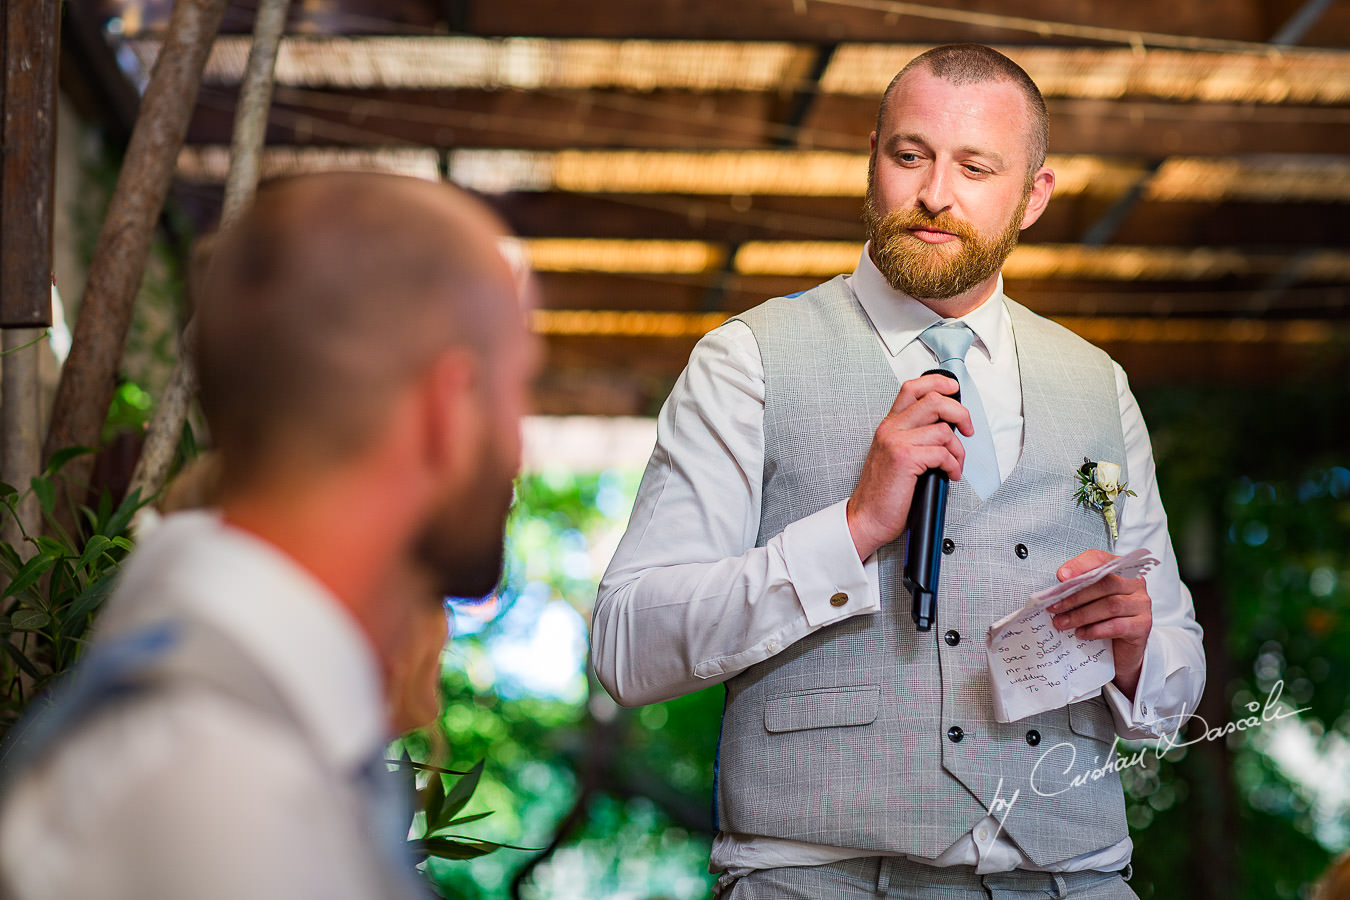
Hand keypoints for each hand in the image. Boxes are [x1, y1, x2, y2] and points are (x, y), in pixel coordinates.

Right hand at [846, 372, 969, 560]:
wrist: (867, 518)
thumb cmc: (883, 493)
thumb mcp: (895, 457)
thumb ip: (914, 438)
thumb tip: (947, 430)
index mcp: (890, 426)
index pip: (912, 388)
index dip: (937, 382)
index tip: (953, 389)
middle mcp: (891, 429)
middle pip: (934, 401)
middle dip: (961, 414)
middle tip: (967, 430)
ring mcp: (896, 442)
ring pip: (943, 430)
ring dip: (958, 450)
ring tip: (954, 465)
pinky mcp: (904, 458)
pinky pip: (942, 453)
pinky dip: (953, 465)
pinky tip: (949, 475)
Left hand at [1048, 549, 1152, 698]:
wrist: (1122, 649)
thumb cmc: (1103, 618)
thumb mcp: (1090, 600)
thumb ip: (1079, 589)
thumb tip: (1056, 589)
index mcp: (1121, 570)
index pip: (1101, 559)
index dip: (1080, 565)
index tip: (1060, 576)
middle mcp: (1135, 584)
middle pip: (1105, 583)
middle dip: (1075, 595)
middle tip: (1053, 606)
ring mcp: (1141, 605)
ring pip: (1110, 605)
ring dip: (1081, 615)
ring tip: (1061, 623)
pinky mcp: (1143, 625)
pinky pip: (1117, 626)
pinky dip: (1095, 630)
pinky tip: (1081, 633)